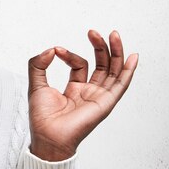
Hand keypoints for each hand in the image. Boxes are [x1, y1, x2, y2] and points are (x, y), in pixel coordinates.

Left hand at [27, 30, 137, 160]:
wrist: (47, 136)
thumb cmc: (41, 117)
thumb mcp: (36, 84)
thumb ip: (38, 65)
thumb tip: (50, 49)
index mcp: (74, 89)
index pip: (79, 64)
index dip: (69, 54)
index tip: (56, 51)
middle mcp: (89, 92)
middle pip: (102, 64)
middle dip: (99, 46)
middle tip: (93, 32)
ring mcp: (98, 97)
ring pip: (113, 71)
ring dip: (115, 52)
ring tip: (112, 34)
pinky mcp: (105, 103)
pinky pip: (120, 85)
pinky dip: (128, 71)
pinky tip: (132, 56)